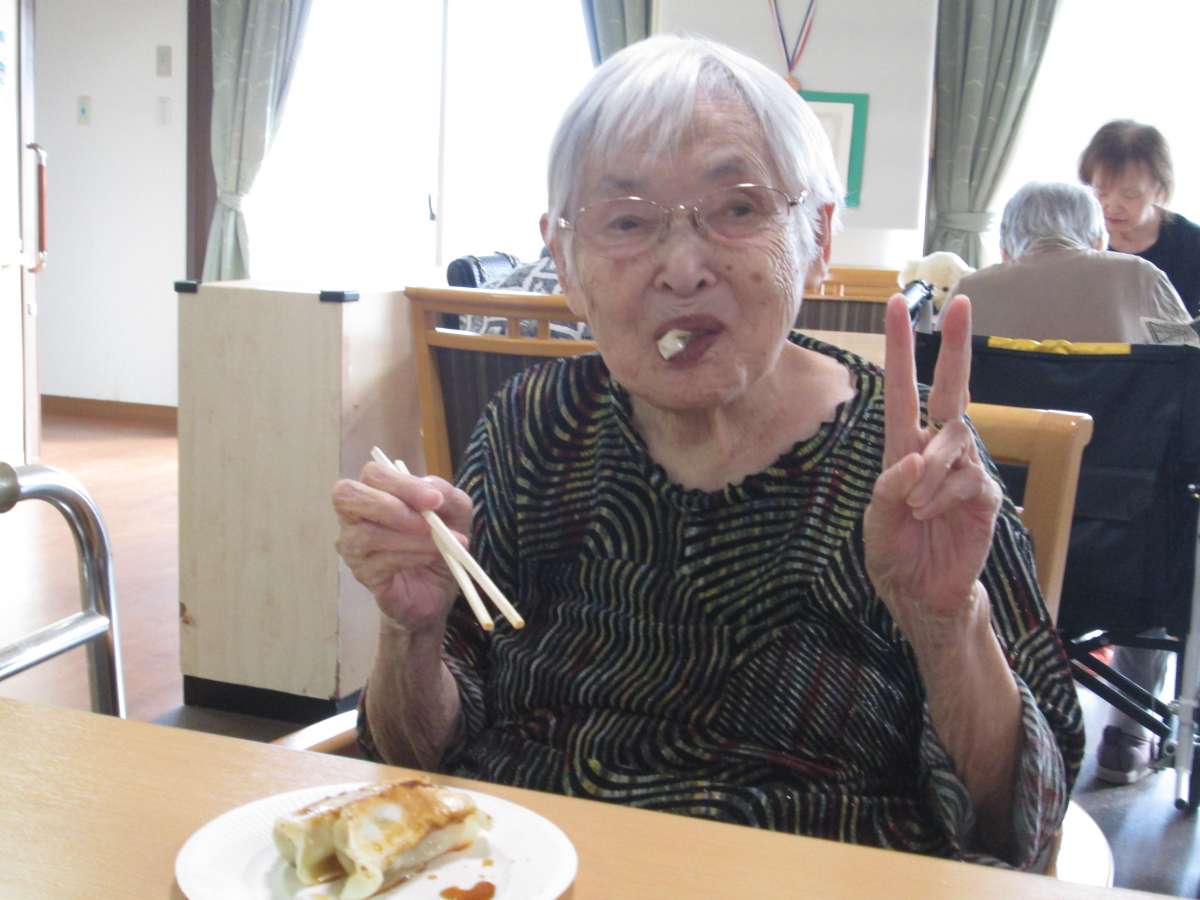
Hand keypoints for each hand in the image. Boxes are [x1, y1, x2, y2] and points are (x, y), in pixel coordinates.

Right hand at [332, 463, 474, 630]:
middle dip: (392, 508)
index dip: (402, 484)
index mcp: (375, 490)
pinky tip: (429, 558)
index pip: (373, 474)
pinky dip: (412, 557)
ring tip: (440, 545)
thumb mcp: (455, 511)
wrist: (440, 585)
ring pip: (368, 534)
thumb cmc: (440, 539)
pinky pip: (379, 561)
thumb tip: (430, 490)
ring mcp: (353, 545)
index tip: (434, 500)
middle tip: (427, 523)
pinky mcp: (362, 574)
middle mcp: (354, 515)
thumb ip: (446, 494)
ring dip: (411, 539)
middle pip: (349, 496)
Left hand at [863, 294, 1001, 641]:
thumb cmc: (895, 554)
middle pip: (950, 389)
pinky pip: (967, 478)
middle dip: (954, 346)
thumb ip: (888, 491)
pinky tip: (931, 514)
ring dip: (931, 469)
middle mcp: (934, 450)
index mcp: (903, 447)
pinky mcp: (984, 494)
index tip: (898, 306)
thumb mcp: (877, 523)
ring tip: (915, 506)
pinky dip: (944, 494)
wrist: (921, 595)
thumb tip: (914, 458)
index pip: (903, 390)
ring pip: (953, 439)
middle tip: (960, 303)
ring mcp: (963, 469)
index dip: (900, 349)